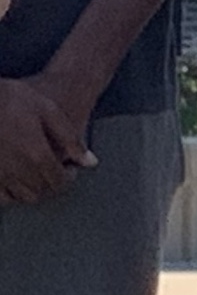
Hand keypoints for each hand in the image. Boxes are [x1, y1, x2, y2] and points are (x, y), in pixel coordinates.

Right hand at [0, 75, 91, 206]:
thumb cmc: (11, 98)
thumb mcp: (48, 110)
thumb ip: (71, 138)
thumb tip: (90, 162)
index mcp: (36, 153)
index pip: (59, 181)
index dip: (68, 177)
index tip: (69, 169)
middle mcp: (15, 168)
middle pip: (42, 191)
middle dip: (52, 183)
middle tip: (54, 171)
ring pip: (23, 197)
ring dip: (34, 190)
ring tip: (37, 174)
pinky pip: (1, 197)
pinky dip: (11, 193)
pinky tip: (16, 178)